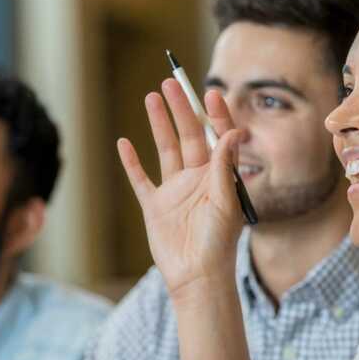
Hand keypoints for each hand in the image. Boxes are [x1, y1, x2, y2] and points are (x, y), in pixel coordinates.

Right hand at [117, 79, 245, 302]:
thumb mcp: (226, 201)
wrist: (197, 277)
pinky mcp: (154, 206)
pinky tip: (124, 143)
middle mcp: (197, 179)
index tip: (209, 92)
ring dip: (158, 124)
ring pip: (165, 149)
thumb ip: (226, 166)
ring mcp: (174, 191)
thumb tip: (234, 131)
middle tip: (172, 82)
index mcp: (218, 176)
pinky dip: (131, 162)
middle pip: (188, 136)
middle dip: (181, 109)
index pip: (217, 137)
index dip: (214, 114)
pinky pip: (141, 179)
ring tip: (151, 97)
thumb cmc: (218, 243)